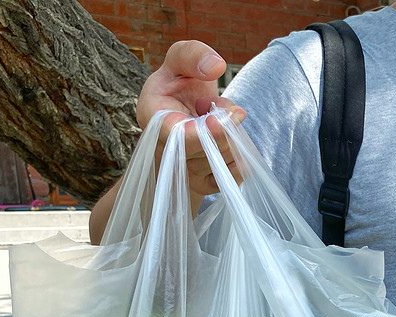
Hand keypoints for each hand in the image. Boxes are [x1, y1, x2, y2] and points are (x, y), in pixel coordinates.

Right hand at [137, 40, 247, 199]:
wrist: (182, 114)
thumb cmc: (179, 86)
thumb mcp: (179, 61)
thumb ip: (192, 55)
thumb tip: (216, 67)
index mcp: (154, 118)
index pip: (176, 136)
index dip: (202, 133)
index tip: (223, 118)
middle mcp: (165, 150)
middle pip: (205, 152)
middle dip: (226, 130)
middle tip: (229, 109)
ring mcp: (185, 170)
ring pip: (222, 162)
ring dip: (233, 138)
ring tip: (218, 122)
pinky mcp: (204, 183)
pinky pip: (232, 176)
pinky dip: (241, 159)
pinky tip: (232, 142)